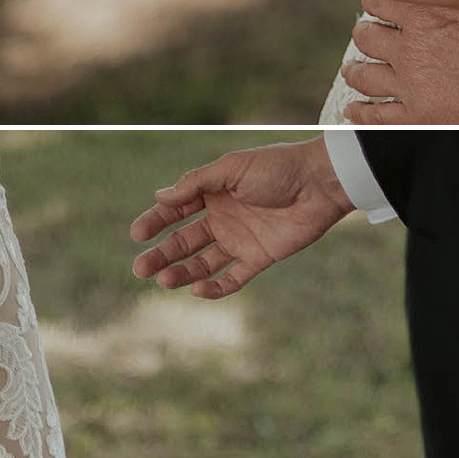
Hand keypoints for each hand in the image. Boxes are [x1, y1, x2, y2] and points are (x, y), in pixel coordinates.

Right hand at [129, 138, 352, 297]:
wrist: (321, 182)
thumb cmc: (278, 167)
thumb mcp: (231, 169)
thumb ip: (196, 184)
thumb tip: (160, 197)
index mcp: (213, 193)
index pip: (175, 211)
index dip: (155, 222)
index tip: (137, 234)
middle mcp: (223, 218)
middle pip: (184, 242)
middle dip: (161, 255)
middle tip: (140, 269)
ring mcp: (240, 240)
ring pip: (203, 263)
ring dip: (182, 272)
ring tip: (164, 280)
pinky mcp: (260, 258)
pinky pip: (233, 278)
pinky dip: (215, 287)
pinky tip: (198, 289)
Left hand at [343, 0, 458, 124]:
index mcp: (425, 12)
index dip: (376, 0)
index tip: (376, 1)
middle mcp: (411, 48)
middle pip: (368, 37)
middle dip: (365, 34)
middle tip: (364, 35)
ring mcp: (411, 84)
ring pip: (366, 76)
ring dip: (356, 71)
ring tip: (353, 70)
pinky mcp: (419, 116)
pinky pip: (376, 116)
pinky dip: (361, 112)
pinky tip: (354, 110)